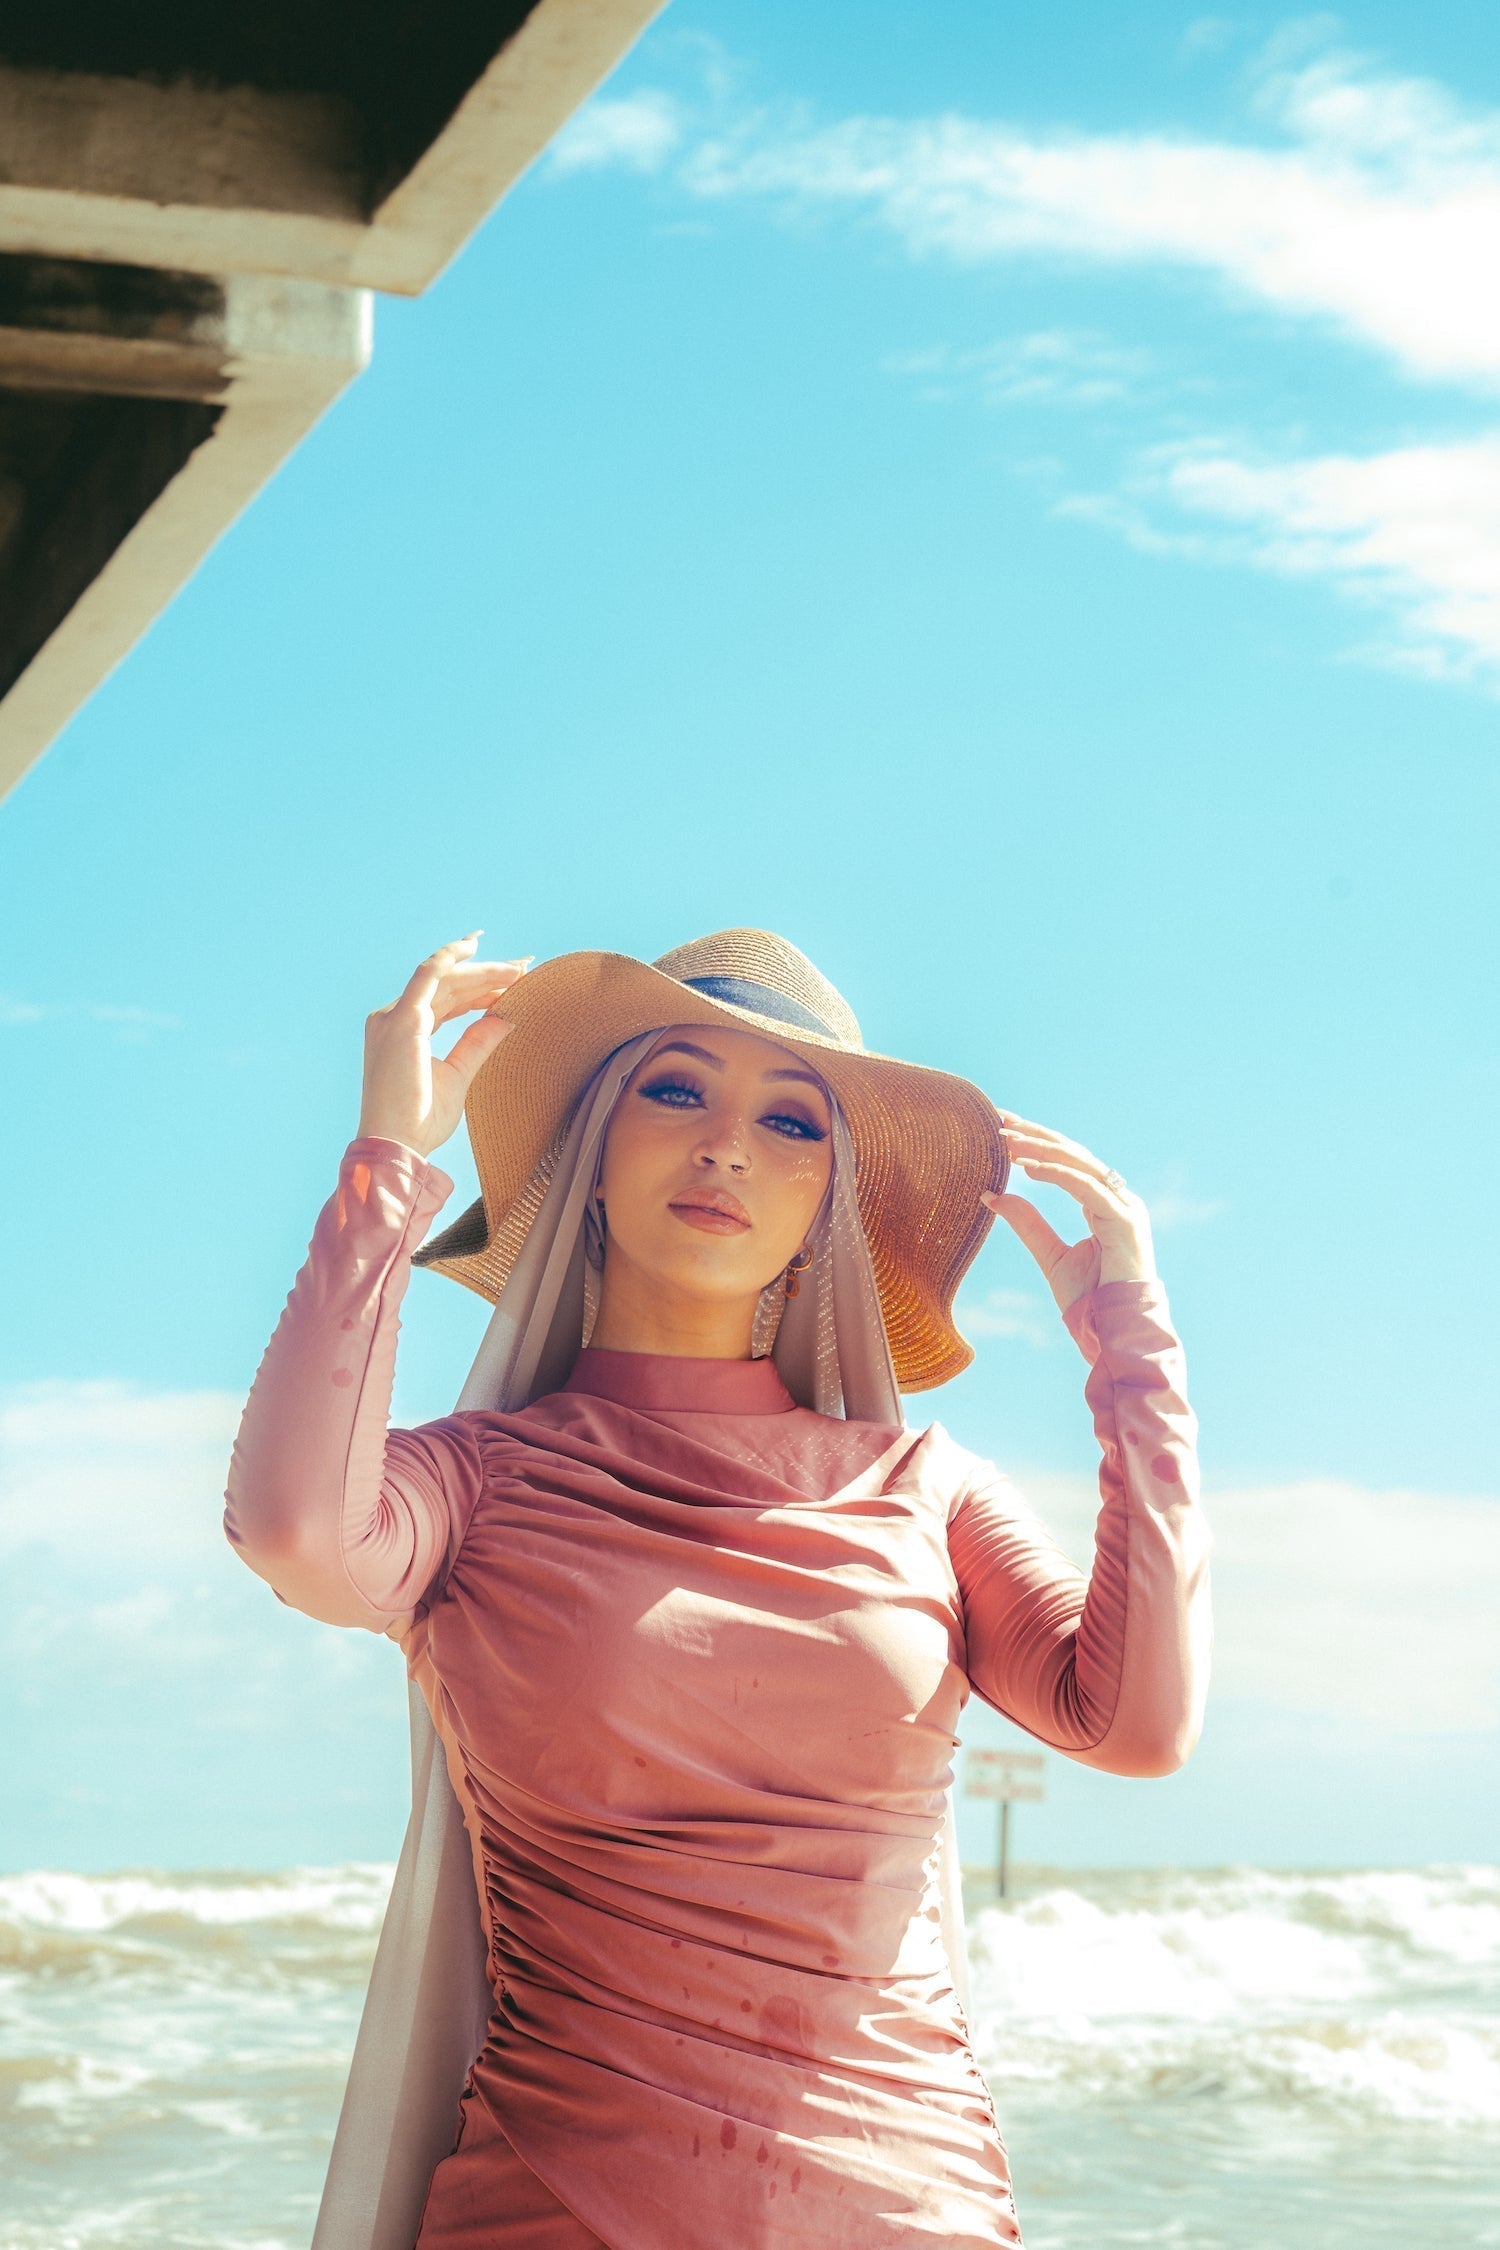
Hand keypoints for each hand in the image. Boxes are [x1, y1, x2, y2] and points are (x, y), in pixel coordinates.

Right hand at [357, 933, 528, 1157]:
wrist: (397, 1145)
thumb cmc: (421, 1121)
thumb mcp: (458, 1075)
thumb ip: (477, 1043)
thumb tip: (505, 1018)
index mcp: (403, 1032)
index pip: (446, 1001)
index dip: (481, 990)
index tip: (515, 984)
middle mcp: (393, 1019)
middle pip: (447, 986)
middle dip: (487, 975)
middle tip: (525, 967)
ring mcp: (394, 1017)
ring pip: (444, 977)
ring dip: (482, 970)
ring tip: (519, 967)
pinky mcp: (402, 1019)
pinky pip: (430, 975)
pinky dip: (452, 957)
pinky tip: (476, 947)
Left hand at [980, 1111, 1156, 1314]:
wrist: (1115, 1331)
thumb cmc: (1090, 1300)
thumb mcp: (1050, 1255)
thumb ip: (1027, 1224)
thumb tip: (992, 1195)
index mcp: (1104, 1205)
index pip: (1068, 1162)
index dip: (1037, 1143)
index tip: (1003, 1128)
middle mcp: (1118, 1200)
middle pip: (1074, 1154)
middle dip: (1036, 1134)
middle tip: (1000, 1118)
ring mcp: (1125, 1208)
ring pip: (1080, 1164)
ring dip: (1041, 1149)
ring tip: (1007, 1140)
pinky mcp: (1125, 1220)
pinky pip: (1087, 1187)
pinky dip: (1057, 1173)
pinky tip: (1028, 1165)